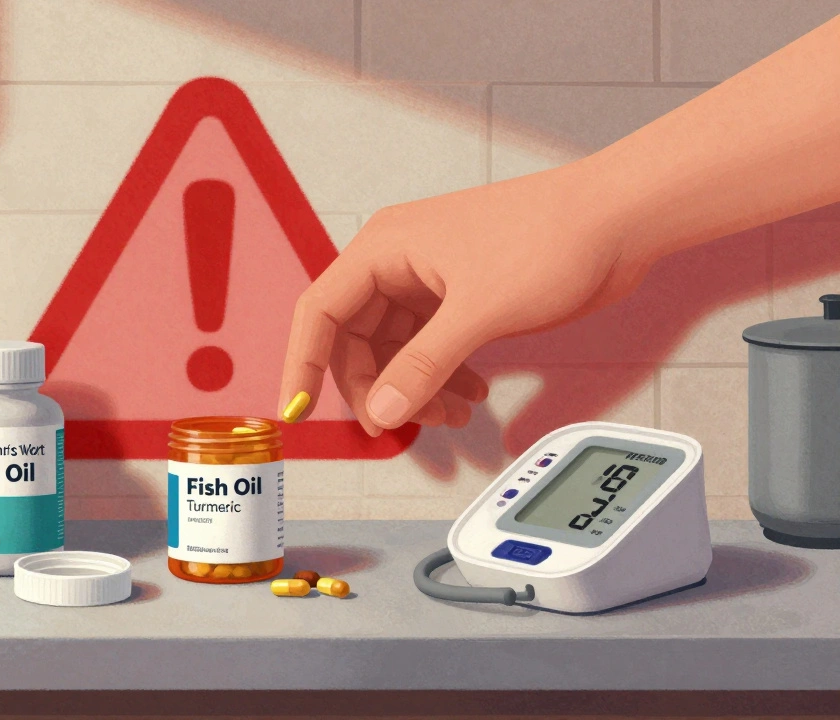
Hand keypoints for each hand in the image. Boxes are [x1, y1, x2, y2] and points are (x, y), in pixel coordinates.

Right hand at [279, 160, 658, 435]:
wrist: (618, 218)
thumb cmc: (550, 237)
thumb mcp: (478, 312)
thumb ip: (423, 366)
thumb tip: (383, 411)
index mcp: (384, 248)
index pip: (319, 311)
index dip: (303, 364)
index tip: (296, 410)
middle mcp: (398, 262)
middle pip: (355, 338)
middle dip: (376, 386)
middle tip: (401, 423)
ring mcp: (430, 279)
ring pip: (395, 348)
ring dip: (415, 388)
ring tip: (452, 416)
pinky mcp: (461, 295)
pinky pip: (430, 346)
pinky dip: (442, 376)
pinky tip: (472, 397)